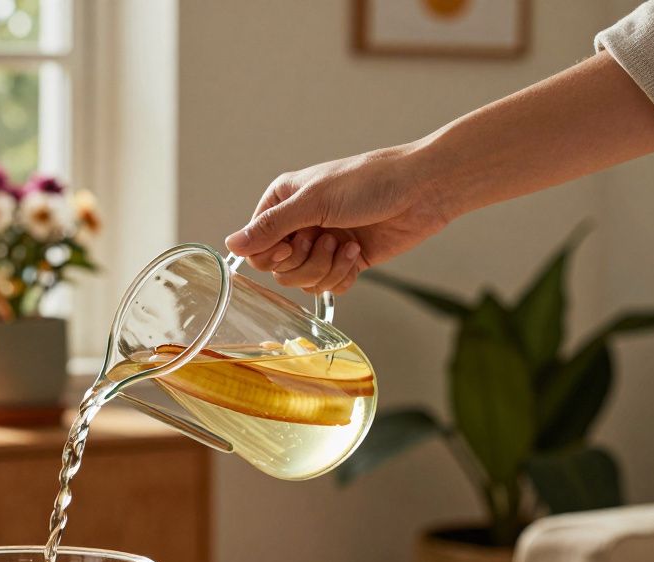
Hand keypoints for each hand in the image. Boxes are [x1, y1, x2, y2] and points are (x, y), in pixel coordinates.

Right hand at [224, 145, 450, 293]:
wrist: (422, 190)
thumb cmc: (369, 182)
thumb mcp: (313, 201)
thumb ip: (270, 227)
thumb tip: (231, 245)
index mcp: (283, 202)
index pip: (257, 246)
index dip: (273, 254)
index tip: (296, 243)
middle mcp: (299, 224)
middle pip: (279, 269)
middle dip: (303, 262)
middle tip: (324, 240)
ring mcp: (322, 244)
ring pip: (303, 281)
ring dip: (325, 269)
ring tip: (345, 245)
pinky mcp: (346, 261)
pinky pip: (328, 287)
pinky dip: (342, 276)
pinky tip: (357, 253)